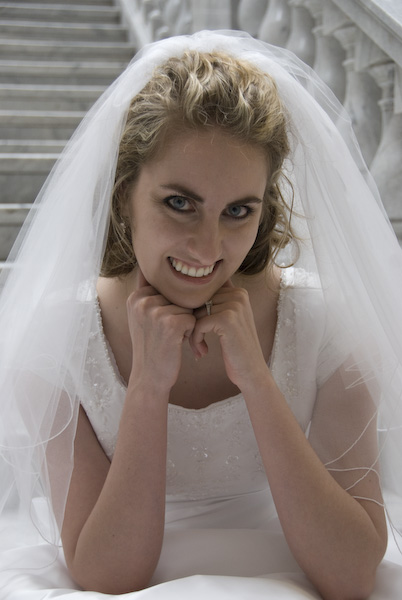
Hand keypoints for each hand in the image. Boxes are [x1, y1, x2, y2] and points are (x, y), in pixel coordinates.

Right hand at [126, 268, 195, 392]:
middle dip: (178, 314)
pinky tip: (176, 342)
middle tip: (165, 334)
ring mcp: (155, 311)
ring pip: (188, 307)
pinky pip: (193, 318)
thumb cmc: (151, 345)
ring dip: (185, 323)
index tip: (160, 324)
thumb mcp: (142, 316)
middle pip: (178, 296)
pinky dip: (190, 332)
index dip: (171, 306)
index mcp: (136, 296)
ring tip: (169, 338)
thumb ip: (149, 292)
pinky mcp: (170, 323)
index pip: (167, 288)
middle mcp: (142, 301)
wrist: (150, 376)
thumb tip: (154, 265)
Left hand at [190, 280, 268, 389]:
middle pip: (199, 302)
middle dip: (193, 323)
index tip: (198, 330)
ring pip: (197, 313)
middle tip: (197, 342)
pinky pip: (199, 324)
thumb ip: (217, 302)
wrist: (251, 371)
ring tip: (199, 348)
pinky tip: (203, 351)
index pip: (205, 294)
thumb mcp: (230, 319)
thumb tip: (193, 287)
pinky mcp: (227, 319)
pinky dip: (196, 339)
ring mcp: (234, 306)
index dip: (197, 312)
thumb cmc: (236, 347)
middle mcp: (238, 295)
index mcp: (239, 292)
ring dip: (193, 333)